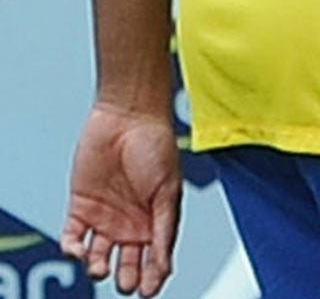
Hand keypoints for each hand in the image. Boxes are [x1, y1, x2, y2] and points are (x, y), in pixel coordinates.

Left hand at [60, 102, 180, 295]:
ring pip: (97, 256)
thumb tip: (164, 265)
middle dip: (126, 278)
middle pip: (126, 263)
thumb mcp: (168, 192)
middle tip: (126, 284)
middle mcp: (130, 223)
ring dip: (97, 268)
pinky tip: (78, 251)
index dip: (152, 277)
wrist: (127, 117)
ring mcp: (104, 217)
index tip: (148, 292)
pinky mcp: (80, 208)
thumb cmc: (156, 146)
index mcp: (156, 220)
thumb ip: (164, 230)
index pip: (154, 258)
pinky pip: (73, 238)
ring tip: (100, 268)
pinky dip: (72, 249)